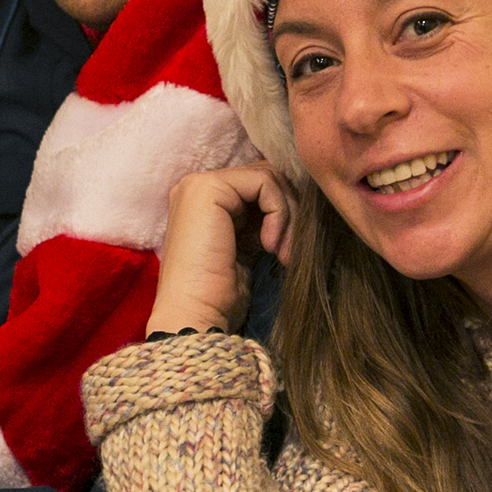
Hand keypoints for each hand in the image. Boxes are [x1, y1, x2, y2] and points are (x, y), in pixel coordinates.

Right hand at [146, 162, 292, 335]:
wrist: (195, 315)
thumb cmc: (219, 295)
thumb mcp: (246, 248)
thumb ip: (259, 221)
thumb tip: (296, 204)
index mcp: (202, 201)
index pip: (258, 185)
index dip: (283, 211)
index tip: (288, 250)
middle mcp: (197, 187)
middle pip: (265, 177)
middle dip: (290, 211)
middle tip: (291, 251)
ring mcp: (199, 185)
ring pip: (269, 177)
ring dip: (288, 215)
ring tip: (284, 252)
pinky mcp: (208, 189)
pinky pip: (264, 184)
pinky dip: (279, 213)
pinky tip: (271, 246)